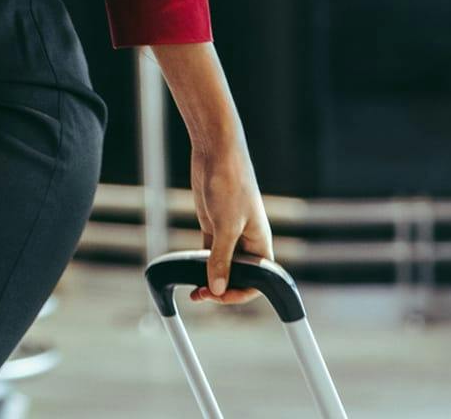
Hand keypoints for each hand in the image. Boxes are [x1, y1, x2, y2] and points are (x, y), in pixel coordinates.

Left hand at [187, 136, 273, 305]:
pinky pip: (210, 251)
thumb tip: (216, 288)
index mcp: (261, 245)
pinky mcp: (213, 224)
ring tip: (194, 292)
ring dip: (210, 279)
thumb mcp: (226, 226)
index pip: (256, 282)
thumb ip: (221, 259)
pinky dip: (201, 263)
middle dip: (222, 289)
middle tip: (200, 296)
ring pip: (222, 265)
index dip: (239, 294)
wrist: (217, 152)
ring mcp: (229, 233)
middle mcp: (247, 242)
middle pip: (238, 276)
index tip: (218, 298)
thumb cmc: (231, 185)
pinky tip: (189, 271)